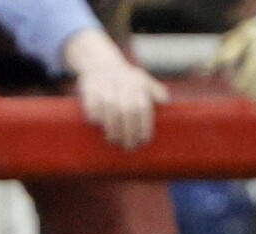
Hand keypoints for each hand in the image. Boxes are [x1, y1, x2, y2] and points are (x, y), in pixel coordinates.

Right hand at [63, 29, 166, 149]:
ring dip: (112, 128)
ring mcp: (105, 87)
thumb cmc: (125, 78)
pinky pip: (92, 106)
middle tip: (129, 147)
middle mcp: (122, 84)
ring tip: (114, 141)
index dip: (144, 126)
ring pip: (110, 110)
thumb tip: (165, 102)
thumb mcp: (142, 80)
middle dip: (129, 131)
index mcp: (137, 84)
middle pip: (127, 111)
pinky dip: (95, 117)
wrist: (100, 64)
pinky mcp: (89, 89)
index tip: (143, 141)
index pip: (143, 108)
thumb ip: (155, 90)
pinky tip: (98, 126)